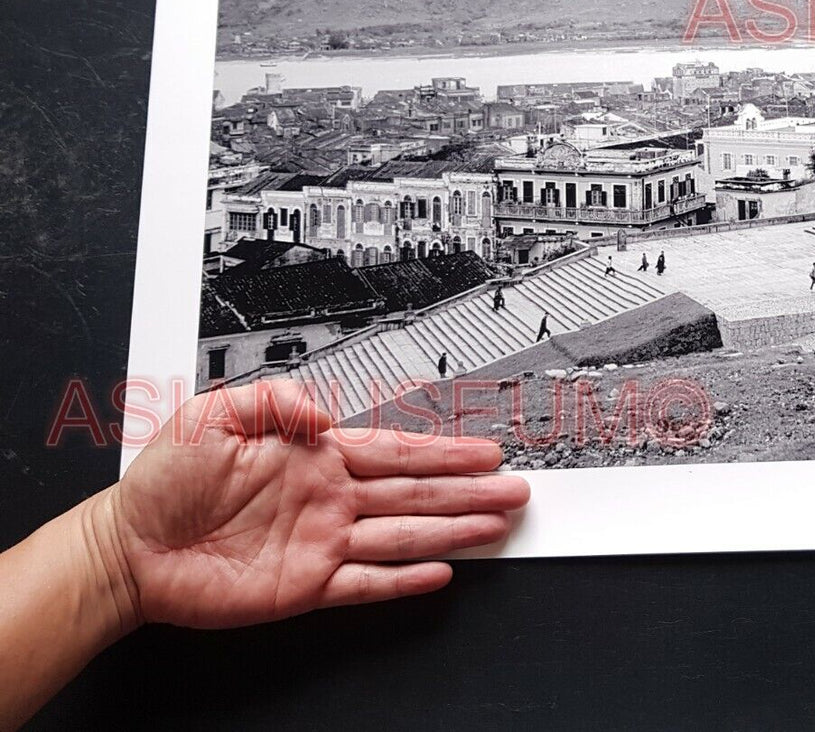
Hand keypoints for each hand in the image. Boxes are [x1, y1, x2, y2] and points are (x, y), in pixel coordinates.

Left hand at [94, 380, 528, 629]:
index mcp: (314, 457)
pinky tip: (441, 573)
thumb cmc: (163, 481)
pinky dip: (404, 581)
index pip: (395, 450)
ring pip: (403, 536)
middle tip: (513, 488)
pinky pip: (367, 584)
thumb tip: (325, 411)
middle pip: (414, 493)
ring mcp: (322, 543)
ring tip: (495, 525)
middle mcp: (328, 499)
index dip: (442, 451)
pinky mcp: (306, 586)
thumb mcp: (212, 414)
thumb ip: (273, 401)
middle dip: (467, 489)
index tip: (482, 450)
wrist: (129, 547)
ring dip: (452, 531)